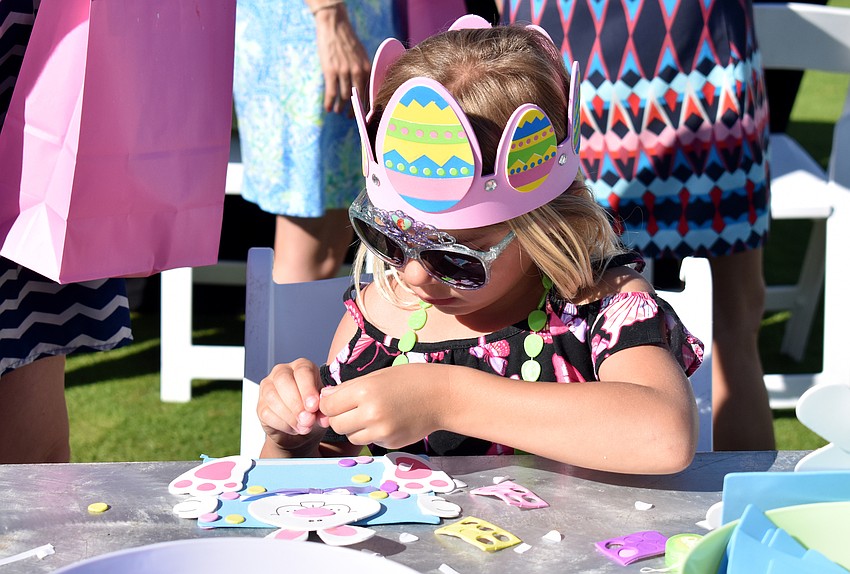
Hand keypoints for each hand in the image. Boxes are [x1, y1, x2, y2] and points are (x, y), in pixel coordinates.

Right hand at [257, 359, 328, 455]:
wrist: (301, 429)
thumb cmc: (314, 411)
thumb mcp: (322, 409)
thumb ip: (322, 410)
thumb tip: (322, 417)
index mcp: (302, 366)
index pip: (302, 371)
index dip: (307, 389)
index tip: (313, 406)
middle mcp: (282, 372)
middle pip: (283, 380)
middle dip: (296, 402)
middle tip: (307, 419)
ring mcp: (268, 387)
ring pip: (272, 396)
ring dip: (289, 415)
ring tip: (304, 427)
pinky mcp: (260, 405)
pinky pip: (267, 412)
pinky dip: (282, 424)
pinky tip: (293, 429)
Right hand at [312, 4, 369, 113]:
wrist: (334, 25)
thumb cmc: (347, 41)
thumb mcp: (361, 55)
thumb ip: (363, 70)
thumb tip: (364, 88)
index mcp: (367, 68)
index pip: (369, 92)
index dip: (367, 106)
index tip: (366, 116)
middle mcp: (357, 71)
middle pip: (357, 98)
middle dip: (354, 111)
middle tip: (351, 117)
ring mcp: (344, 72)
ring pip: (344, 97)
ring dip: (340, 107)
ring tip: (337, 111)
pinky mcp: (330, 71)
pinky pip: (331, 92)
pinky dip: (329, 102)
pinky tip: (328, 108)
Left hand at [319, 364, 445, 448]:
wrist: (443, 396)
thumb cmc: (411, 380)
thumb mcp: (377, 375)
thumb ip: (349, 388)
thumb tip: (324, 398)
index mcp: (364, 392)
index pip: (328, 405)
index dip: (329, 403)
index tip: (336, 399)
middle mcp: (371, 414)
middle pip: (336, 424)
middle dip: (339, 416)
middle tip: (351, 408)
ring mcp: (381, 432)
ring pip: (351, 436)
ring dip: (354, 427)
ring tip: (370, 414)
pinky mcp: (390, 443)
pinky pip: (369, 441)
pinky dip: (372, 434)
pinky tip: (386, 421)